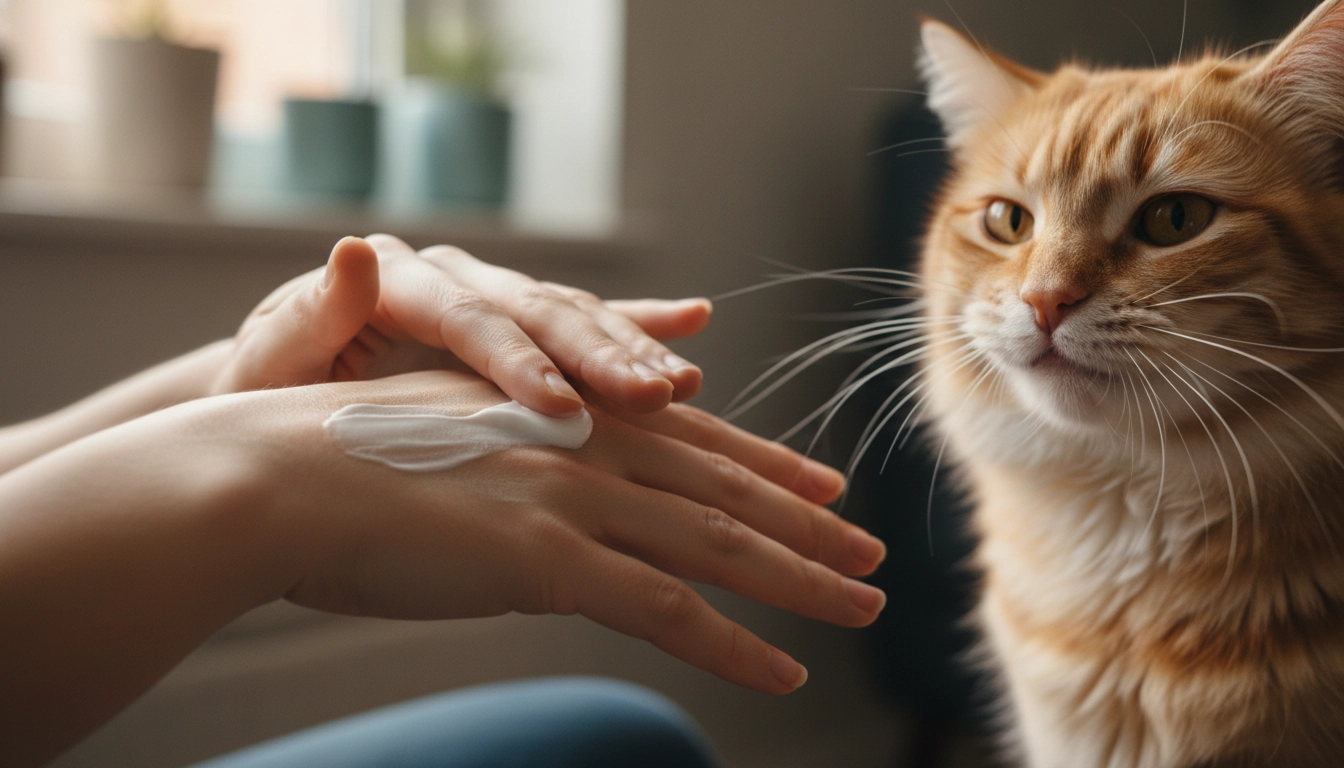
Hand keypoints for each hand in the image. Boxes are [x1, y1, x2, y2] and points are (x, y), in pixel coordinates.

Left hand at [211, 236, 710, 415]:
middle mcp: (452, 277)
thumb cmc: (267, 394)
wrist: (277, 402)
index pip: (468, 319)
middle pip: (536, 311)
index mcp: (396, 282)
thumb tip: (356, 249)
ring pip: (570, 317)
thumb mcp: (268, 363)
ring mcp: (487, 298)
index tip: (563, 411)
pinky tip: (693, 323)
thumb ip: (310, 312)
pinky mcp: (512, 327)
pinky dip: (638, 324)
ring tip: (686, 384)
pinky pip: (583, 321)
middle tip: (656, 398)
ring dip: (632, 351)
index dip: (519, 364)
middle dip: (600, 357)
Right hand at [238, 370, 885, 694]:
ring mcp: (571, 498)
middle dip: (805, 522)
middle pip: (722, 488)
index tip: (821, 487)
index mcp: (563, 413)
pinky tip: (786, 670)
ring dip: (800, 578)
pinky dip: (734, 644)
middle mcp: (583, 444)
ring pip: (715, 542)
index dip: (764, 466)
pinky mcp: (546, 559)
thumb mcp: (449, 441)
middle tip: (869, 550)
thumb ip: (514, 458)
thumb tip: (542, 488)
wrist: (274, 473)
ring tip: (863, 604)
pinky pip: (665, 608)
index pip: (690, 441)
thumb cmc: (342, 461)